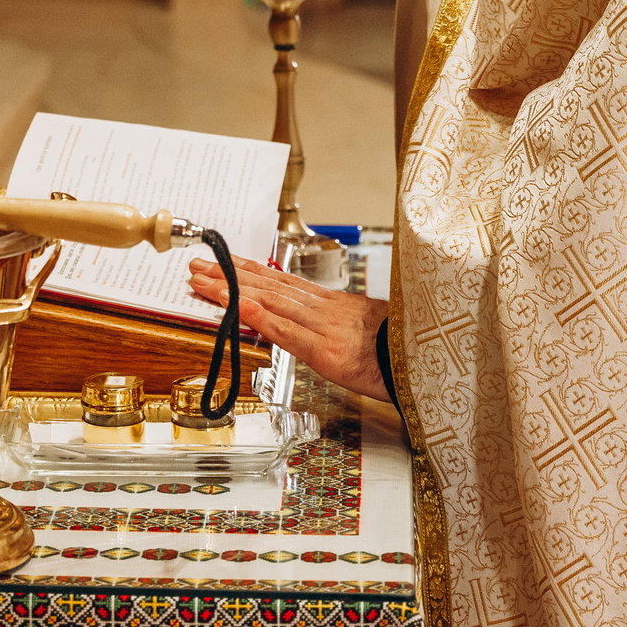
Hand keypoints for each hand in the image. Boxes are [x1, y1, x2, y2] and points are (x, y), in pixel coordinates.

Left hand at [189, 255, 391, 402]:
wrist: (430, 364)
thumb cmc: (401, 352)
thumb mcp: (367, 330)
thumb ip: (338, 325)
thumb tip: (315, 324)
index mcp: (334, 305)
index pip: (283, 282)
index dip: (250, 271)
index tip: (223, 263)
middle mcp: (326, 310)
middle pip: (270, 286)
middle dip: (230, 275)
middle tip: (196, 265)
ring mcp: (326, 328)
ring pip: (272, 302)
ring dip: (233, 290)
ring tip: (202, 281)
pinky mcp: (329, 352)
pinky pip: (288, 332)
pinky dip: (261, 317)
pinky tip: (237, 307)